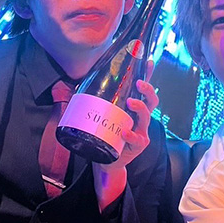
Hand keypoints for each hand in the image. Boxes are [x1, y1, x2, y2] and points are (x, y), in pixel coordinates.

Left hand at [92, 61, 159, 211]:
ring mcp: (140, 131)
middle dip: (148, 90)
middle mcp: (139, 118)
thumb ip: (90, 101)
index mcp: (132, 107)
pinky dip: (131, 135)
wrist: (106, 161)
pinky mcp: (137, 145)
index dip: (147, 74)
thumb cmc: (104, 134)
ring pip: (146, 117)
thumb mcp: (100, 115)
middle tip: (139, 83)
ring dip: (140, 108)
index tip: (148, 61)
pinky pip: (137, 139)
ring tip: (131, 103)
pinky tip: (125, 132)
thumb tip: (72, 85)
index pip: (141, 89)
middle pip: (151, 101)